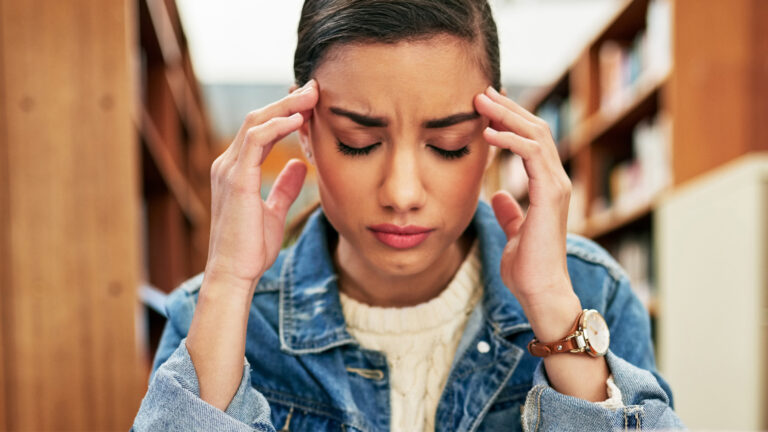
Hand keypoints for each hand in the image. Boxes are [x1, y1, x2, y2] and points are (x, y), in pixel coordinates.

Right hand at [205, 79, 318, 293]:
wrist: (234, 274)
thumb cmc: (250, 247)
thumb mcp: (274, 211)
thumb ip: (285, 187)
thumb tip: (300, 165)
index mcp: (236, 170)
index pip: (260, 129)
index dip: (285, 113)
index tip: (313, 104)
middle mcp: (228, 164)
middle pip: (257, 118)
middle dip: (288, 101)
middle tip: (316, 88)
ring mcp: (229, 170)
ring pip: (256, 122)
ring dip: (286, 106)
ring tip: (313, 96)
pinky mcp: (237, 180)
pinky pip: (256, 141)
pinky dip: (277, 125)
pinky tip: (299, 120)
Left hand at [474, 86, 580, 340]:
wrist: (540, 291)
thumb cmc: (527, 266)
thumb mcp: (513, 232)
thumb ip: (510, 212)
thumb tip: (499, 197)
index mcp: (547, 185)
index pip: (531, 140)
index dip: (510, 120)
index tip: (486, 105)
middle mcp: (556, 180)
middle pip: (534, 129)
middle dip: (508, 107)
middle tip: (482, 91)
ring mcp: (556, 185)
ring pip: (535, 135)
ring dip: (507, 115)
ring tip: (481, 102)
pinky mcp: (550, 195)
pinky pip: (531, 155)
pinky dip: (509, 140)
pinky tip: (487, 133)